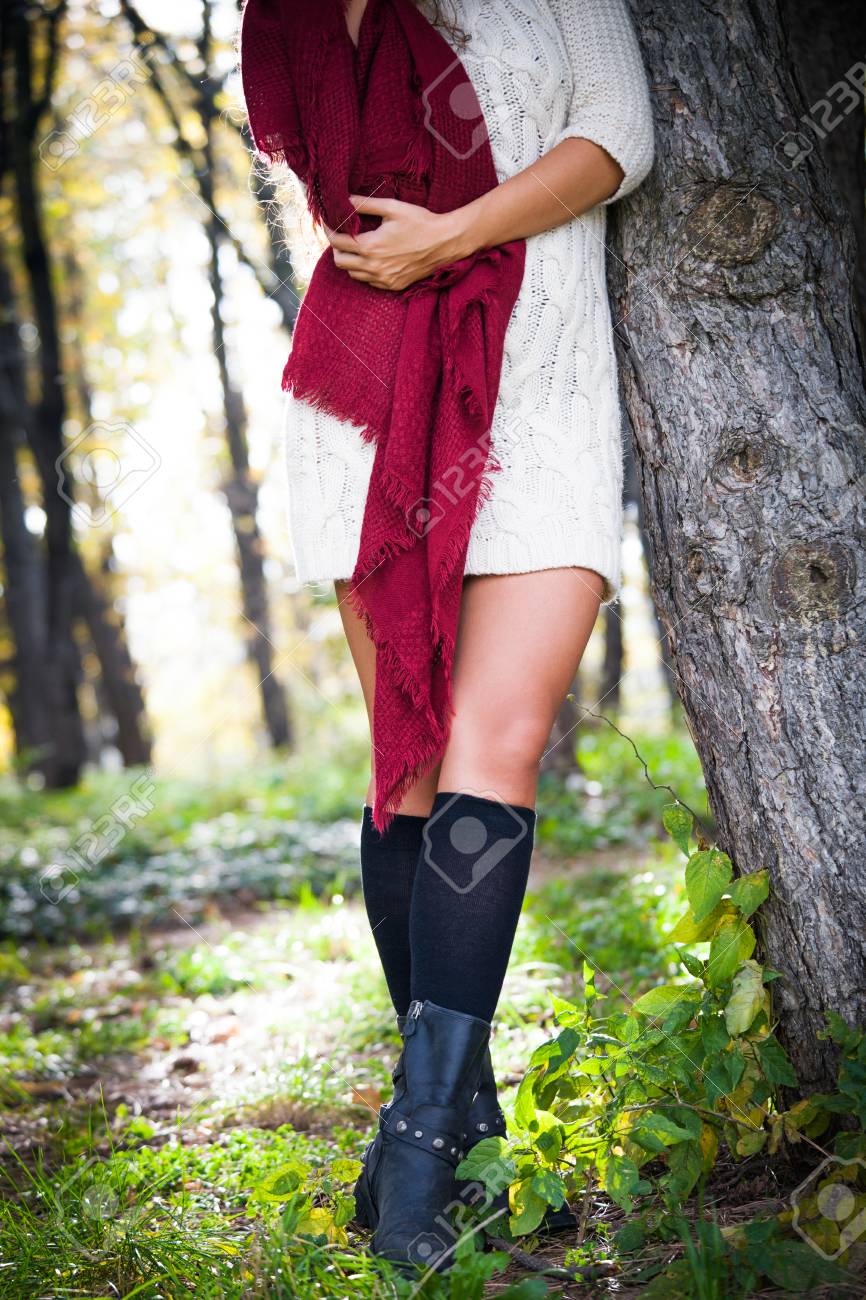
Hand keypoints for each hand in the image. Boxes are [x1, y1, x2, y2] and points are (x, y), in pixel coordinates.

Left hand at [325, 193, 467, 290]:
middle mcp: (374, 267)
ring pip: (352, 273)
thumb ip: (365, 204)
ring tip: (357, 245)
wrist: (445, 243)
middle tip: (342, 234)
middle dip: (336, 247)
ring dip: (350, 260)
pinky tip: (373, 258)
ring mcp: (383, 279)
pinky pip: (369, 281)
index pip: (336, 241)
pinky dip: (365, 270)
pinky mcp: (393, 285)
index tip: (328, 222)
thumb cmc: (420, 221)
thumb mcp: (392, 207)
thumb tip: (344, 198)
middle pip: (339, 261)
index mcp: (370, 246)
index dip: (329, 230)